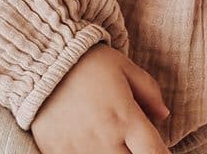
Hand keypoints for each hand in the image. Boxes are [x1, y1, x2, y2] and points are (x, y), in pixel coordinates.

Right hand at [30, 42, 170, 153]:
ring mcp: (81, 151)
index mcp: (125, 118)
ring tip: (113, 140)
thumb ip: (148, 90)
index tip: (158, 151)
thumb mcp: (124, 67)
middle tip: (133, 142)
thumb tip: (164, 115)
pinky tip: (92, 144)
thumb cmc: (88, 62)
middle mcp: (106, 140)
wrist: (43, 62)